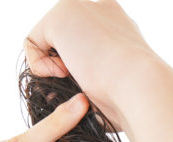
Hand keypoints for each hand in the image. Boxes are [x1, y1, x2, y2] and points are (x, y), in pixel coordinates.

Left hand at [23, 0, 164, 132]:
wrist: (141, 87)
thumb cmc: (129, 102)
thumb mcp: (110, 92)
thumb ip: (90, 85)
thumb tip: (64, 96)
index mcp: (118, 26)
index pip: (81, 44)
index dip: (76, 69)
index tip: (92, 85)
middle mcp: (101, 10)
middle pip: (61, 42)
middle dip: (62, 66)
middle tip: (83, 81)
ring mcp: (82, 7)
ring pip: (44, 42)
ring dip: (52, 67)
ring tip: (77, 76)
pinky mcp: (62, 13)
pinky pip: (31, 42)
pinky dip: (40, 66)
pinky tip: (66, 72)